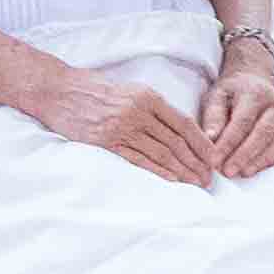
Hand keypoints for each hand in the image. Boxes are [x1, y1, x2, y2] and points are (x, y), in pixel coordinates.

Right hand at [36, 63, 222, 181]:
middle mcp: (139, 112)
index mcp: (149, 97)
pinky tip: (172, 181)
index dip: (202, 144)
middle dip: (196, 162)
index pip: (185, 124)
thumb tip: (181, 130)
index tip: (214, 158)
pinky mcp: (106, 142)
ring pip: (161, 153)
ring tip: (195, 183)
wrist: (59, 91)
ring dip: (182, 171)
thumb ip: (155, 107)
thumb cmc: (96, 90)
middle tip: (209, 179)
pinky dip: (158, 171)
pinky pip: (138, 160)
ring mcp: (122, 128)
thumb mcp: (132, 90)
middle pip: (176, 142)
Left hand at [191, 56, 273, 178]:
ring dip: (262, 160)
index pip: (242, 122)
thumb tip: (210, 138)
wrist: (256, 83)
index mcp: (255, 93)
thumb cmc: (233, 94)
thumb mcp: (217, 96)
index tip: (214, 161)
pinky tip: (260, 167)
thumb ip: (213, 116)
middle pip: (263, 133)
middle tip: (228, 171)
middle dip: (244, 155)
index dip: (228, 144)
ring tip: (244, 172)